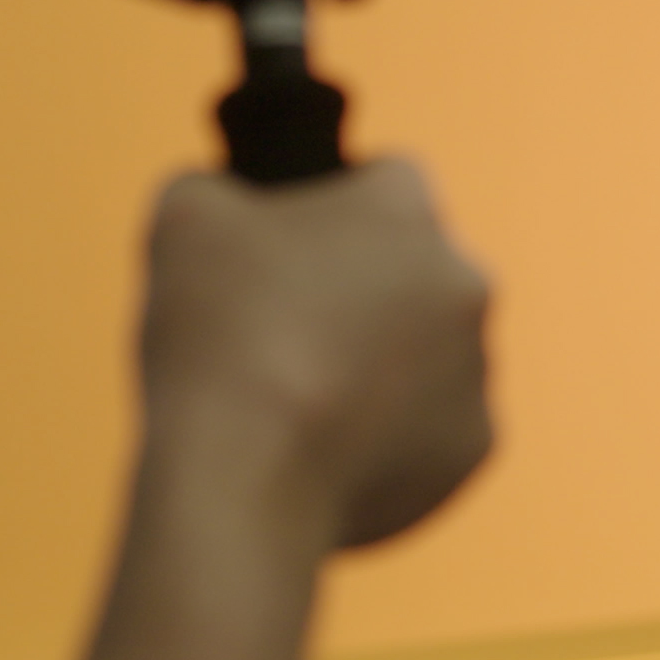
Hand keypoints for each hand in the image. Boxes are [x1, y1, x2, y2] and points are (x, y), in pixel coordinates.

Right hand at [140, 158, 494, 552]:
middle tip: (288, 332)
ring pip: (428, 354)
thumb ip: (213, 189)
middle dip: (363, 292)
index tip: (291, 250)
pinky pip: (432, 430)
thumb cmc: (217, 338)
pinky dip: (389, 438)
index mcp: (406, 207)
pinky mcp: (472, 446)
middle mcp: (464, 279)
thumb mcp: (184, 220)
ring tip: (300, 402)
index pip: (385, 180)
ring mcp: (476, 367)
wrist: (247, 479)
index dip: (334, 209)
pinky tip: (327, 452)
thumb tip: (219, 198)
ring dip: (381, 366)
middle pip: (412, 272)